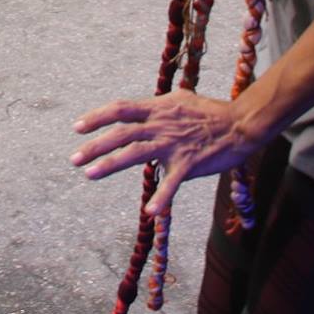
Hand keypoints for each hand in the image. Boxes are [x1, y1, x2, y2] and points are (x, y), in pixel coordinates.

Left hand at [70, 88, 260, 218]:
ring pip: (135, 153)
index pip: (120, 109)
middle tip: (74, 159)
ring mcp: (174, 144)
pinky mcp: (189, 163)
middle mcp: (161, 124)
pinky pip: (172, 182)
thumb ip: (158, 107)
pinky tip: (150, 212)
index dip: (96, 117)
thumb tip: (142, 110)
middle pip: (121, 133)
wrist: (240, 124)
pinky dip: (162, 198)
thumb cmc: (210, 112)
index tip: (77, 127)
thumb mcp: (180, 100)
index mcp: (157, 108)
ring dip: (110, 164)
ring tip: (90, 174)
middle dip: (94, 146)